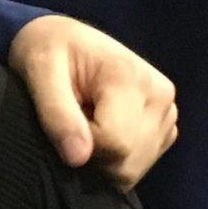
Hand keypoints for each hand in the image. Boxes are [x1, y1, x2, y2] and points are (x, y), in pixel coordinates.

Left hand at [7, 17, 177, 189]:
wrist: (64, 38)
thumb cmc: (47, 48)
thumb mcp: (39, 71)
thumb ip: (57, 114)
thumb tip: (78, 158)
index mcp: (133, 77)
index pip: (115, 143)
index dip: (80, 145)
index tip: (62, 121)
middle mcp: (161, 95)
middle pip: (127, 163)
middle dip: (91, 156)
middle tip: (72, 120)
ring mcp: (167, 112)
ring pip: (133, 169)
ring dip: (102, 159)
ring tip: (85, 121)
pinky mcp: (165, 127)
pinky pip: (138, 166)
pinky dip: (114, 159)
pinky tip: (100, 129)